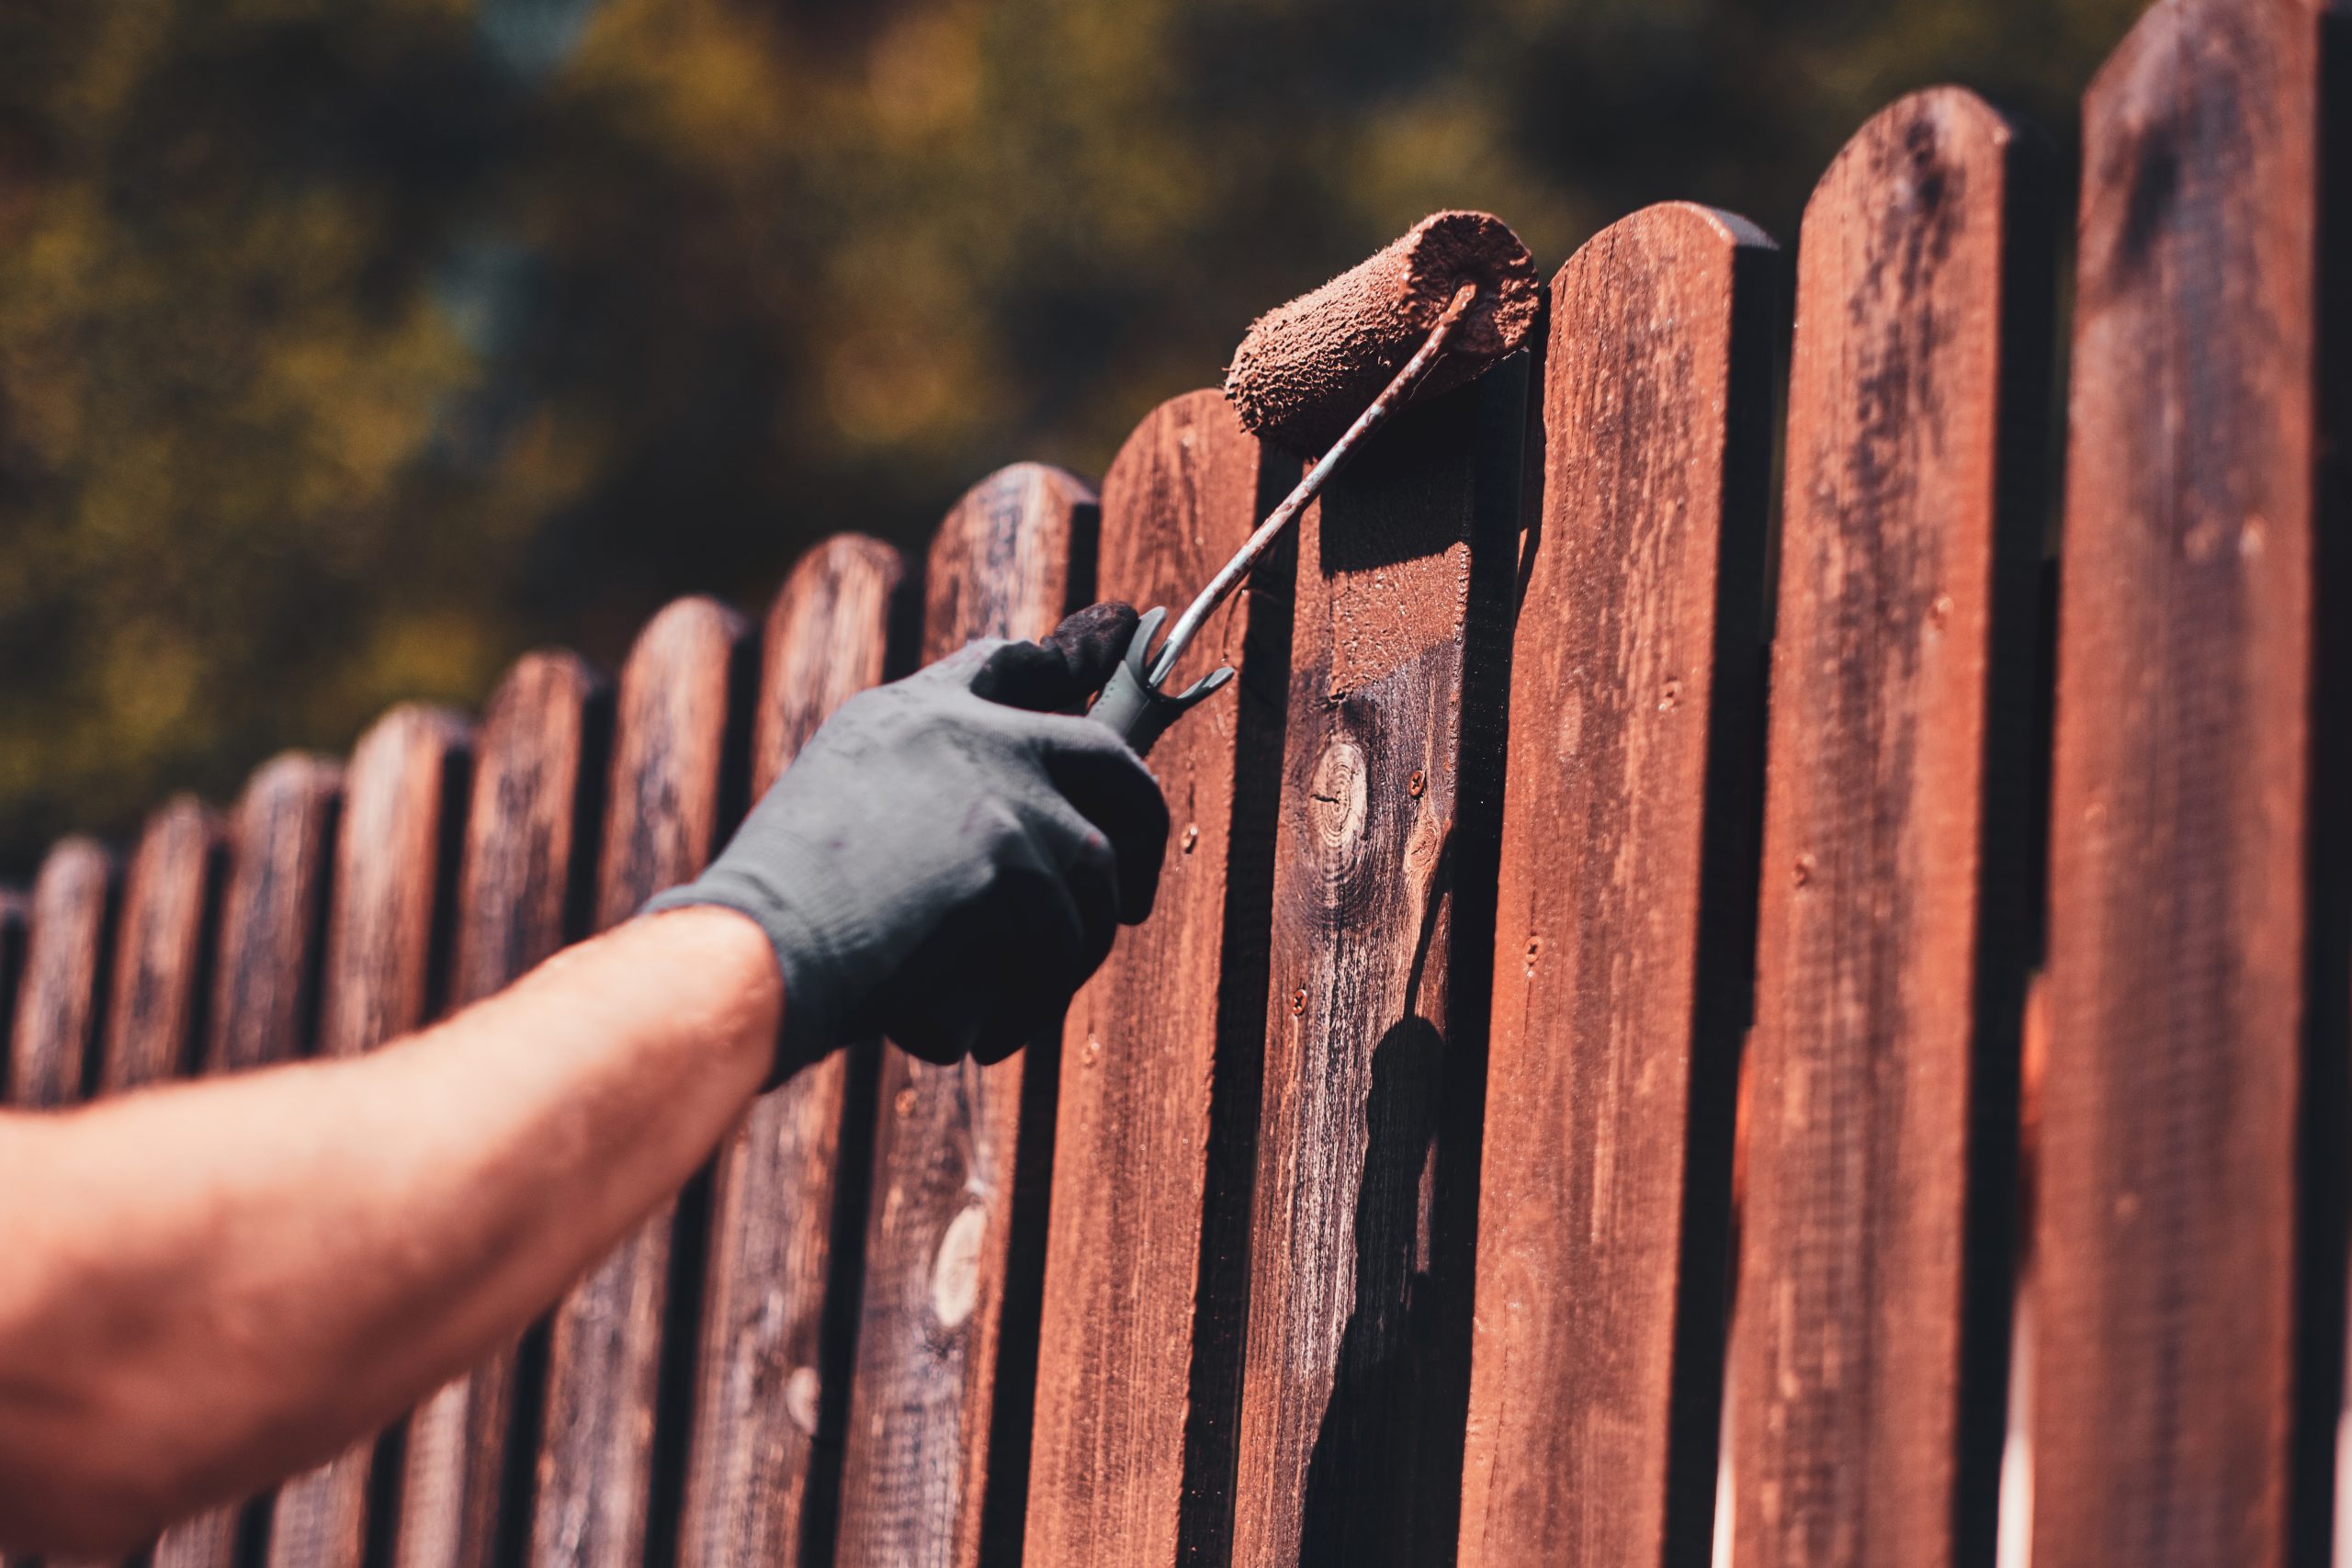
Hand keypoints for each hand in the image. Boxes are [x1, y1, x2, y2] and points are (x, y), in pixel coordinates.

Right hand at [644, 603, 1167, 1069]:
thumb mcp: (832, 815)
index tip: (1109, 659)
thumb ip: (910, 798)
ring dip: (1074, 948)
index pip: (1005, 667)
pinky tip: (992, 1032)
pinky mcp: (1011, 858)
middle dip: (1142, 826)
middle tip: (1135, 897)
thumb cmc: (772, 920)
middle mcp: (964, 731)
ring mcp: (996, 788)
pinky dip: (1036, 1002)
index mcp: (909, 715)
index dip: (1064, 670)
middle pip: (1105, 757)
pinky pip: (1065, 941)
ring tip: (1024, 1001)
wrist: (755, 950)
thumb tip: (991, 846)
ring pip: (1096, 870)